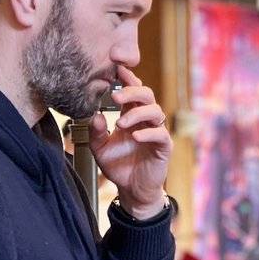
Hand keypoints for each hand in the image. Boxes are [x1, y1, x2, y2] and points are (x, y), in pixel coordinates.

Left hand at [88, 65, 172, 219]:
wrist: (131, 189)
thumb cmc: (118, 165)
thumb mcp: (99, 148)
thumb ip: (96, 132)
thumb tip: (95, 116)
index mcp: (131, 115)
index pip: (133, 91)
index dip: (127, 79)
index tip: (116, 69)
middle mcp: (145, 120)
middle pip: (146, 95)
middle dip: (132, 92)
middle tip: (115, 98)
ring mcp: (156, 132)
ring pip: (155, 111)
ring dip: (137, 114)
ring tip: (121, 123)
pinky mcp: (163, 147)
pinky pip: (160, 134)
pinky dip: (148, 133)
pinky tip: (135, 136)